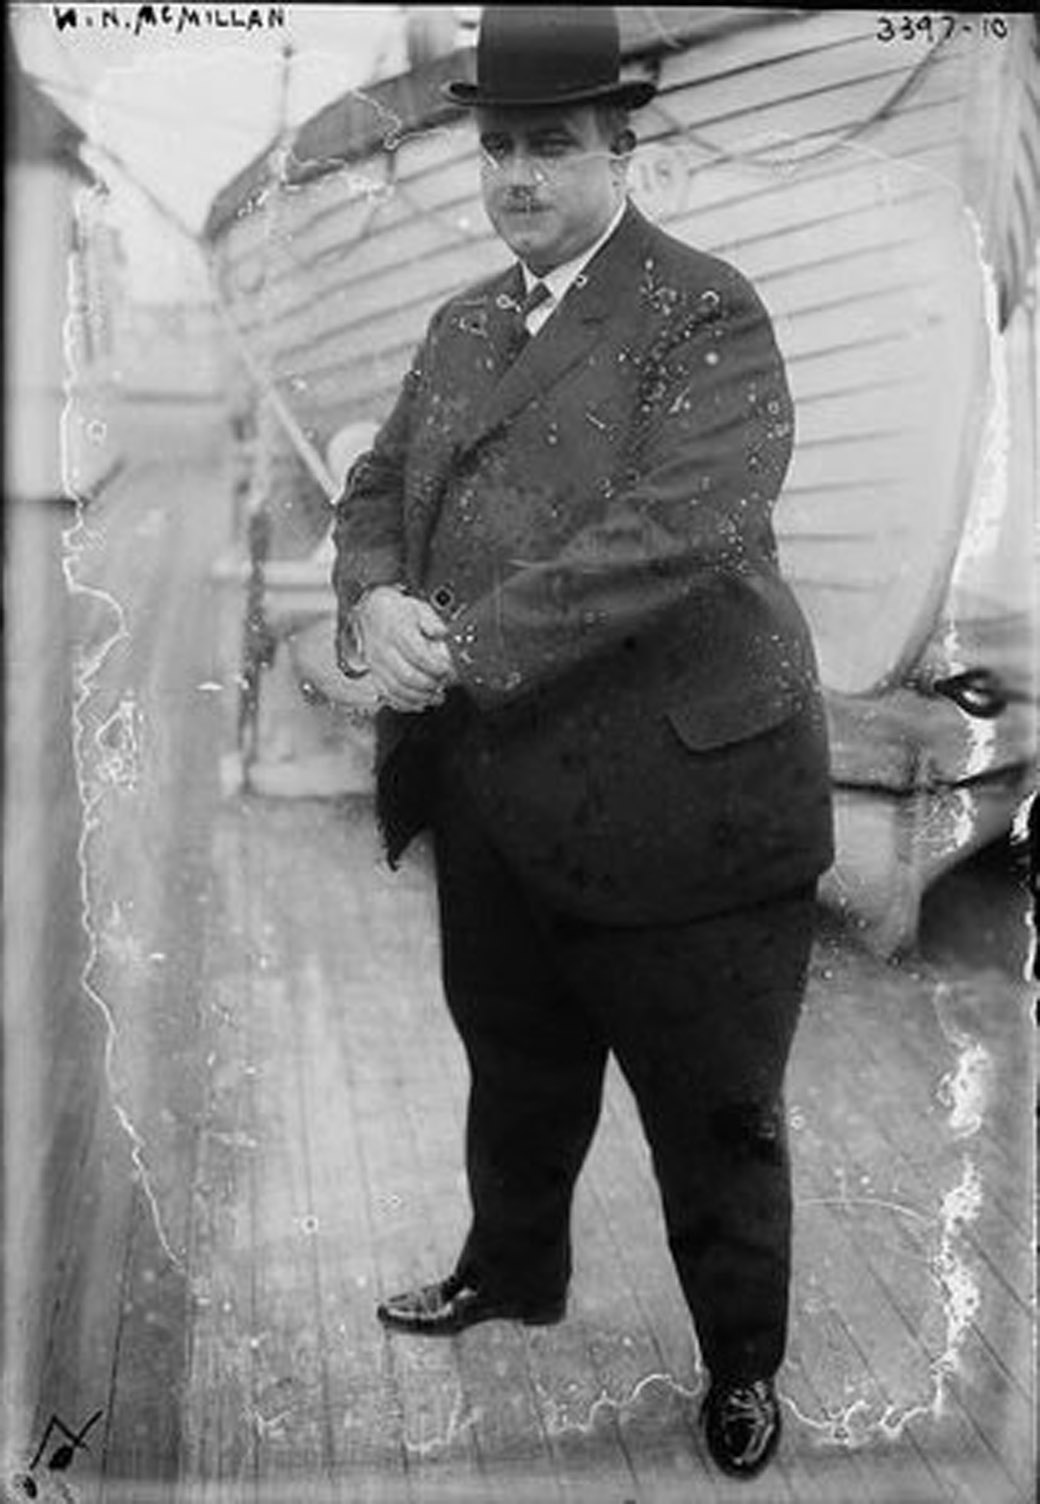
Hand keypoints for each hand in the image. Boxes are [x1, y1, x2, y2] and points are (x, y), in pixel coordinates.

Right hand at [356, 587, 454, 711]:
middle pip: (407, 676)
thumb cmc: (396, 611)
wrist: (370, 612)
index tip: (449, 670)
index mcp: (397, 631)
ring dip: (420, 697)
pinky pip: (387, 695)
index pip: (418, 654)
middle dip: (430, 684)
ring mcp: (377, 664)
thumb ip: (432, 621)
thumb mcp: (418, 607)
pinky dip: (405, 703)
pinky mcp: (374, 674)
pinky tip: (420, 704)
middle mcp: (384, 649)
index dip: (436, 666)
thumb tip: (442, 633)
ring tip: (436, 697)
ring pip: (397, 689)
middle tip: (445, 684)